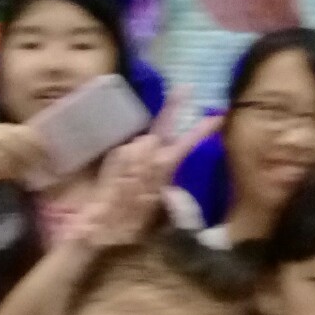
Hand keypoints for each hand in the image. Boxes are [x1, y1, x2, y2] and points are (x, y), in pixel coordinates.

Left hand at [72, 94, 218, 248]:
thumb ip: (167, 186)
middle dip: (174, 107)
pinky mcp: (115, 154)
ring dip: (149, 145)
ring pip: (146, 140)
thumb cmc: (129, 223)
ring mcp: (127, 150)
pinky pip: (132, 149)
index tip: (217, 115)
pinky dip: (137, 154)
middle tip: (185, 89)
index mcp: (161, 167)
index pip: (185, 142)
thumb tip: (170, 172)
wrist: (96, 225)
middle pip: (163, 126)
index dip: (201, 129)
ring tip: (144, 167)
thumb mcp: (155, 208)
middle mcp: (144, 152)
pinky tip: (132, 171)